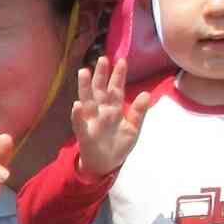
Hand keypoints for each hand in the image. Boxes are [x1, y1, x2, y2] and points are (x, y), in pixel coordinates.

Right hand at [69, 60, 152, 177]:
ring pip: (87, 101)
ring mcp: (91, 122)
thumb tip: (146, 94)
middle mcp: (101, 112)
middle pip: (100, 91)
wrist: (107, 165)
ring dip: (85, 88)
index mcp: (114, 109)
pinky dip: (77, 115)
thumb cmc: (119, 145)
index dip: (118, 76)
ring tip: (84, 72)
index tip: (122, 61)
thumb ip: (138, 112)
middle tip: (102, 59)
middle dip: (101, 75)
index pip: (116, 89)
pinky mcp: (84, 135)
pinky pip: (79, 124)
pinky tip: (77, 105)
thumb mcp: (133, 129)